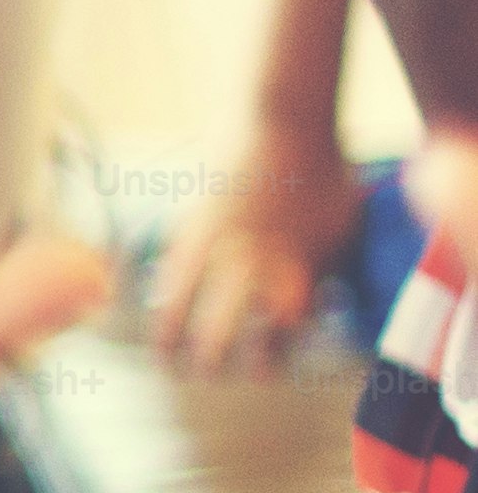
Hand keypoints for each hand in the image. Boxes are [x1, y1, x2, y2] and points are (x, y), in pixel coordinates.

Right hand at [149, 136, 365, 372]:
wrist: (284, 119)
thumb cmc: (324, 171)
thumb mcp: (344, 223)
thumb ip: (328, 266)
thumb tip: (322, 300)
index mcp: (293, 264)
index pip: (279, 325)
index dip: (269, 354)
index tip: (260, 371)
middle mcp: (250, 258)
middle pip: (224, 319)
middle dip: (212, 352)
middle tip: (205, 373)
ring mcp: (215, 237)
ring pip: (185, 295)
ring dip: (172, 330)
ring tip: (162, 357)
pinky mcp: (191, 217)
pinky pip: (170, 262)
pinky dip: (159, 286)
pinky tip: (149, 303)